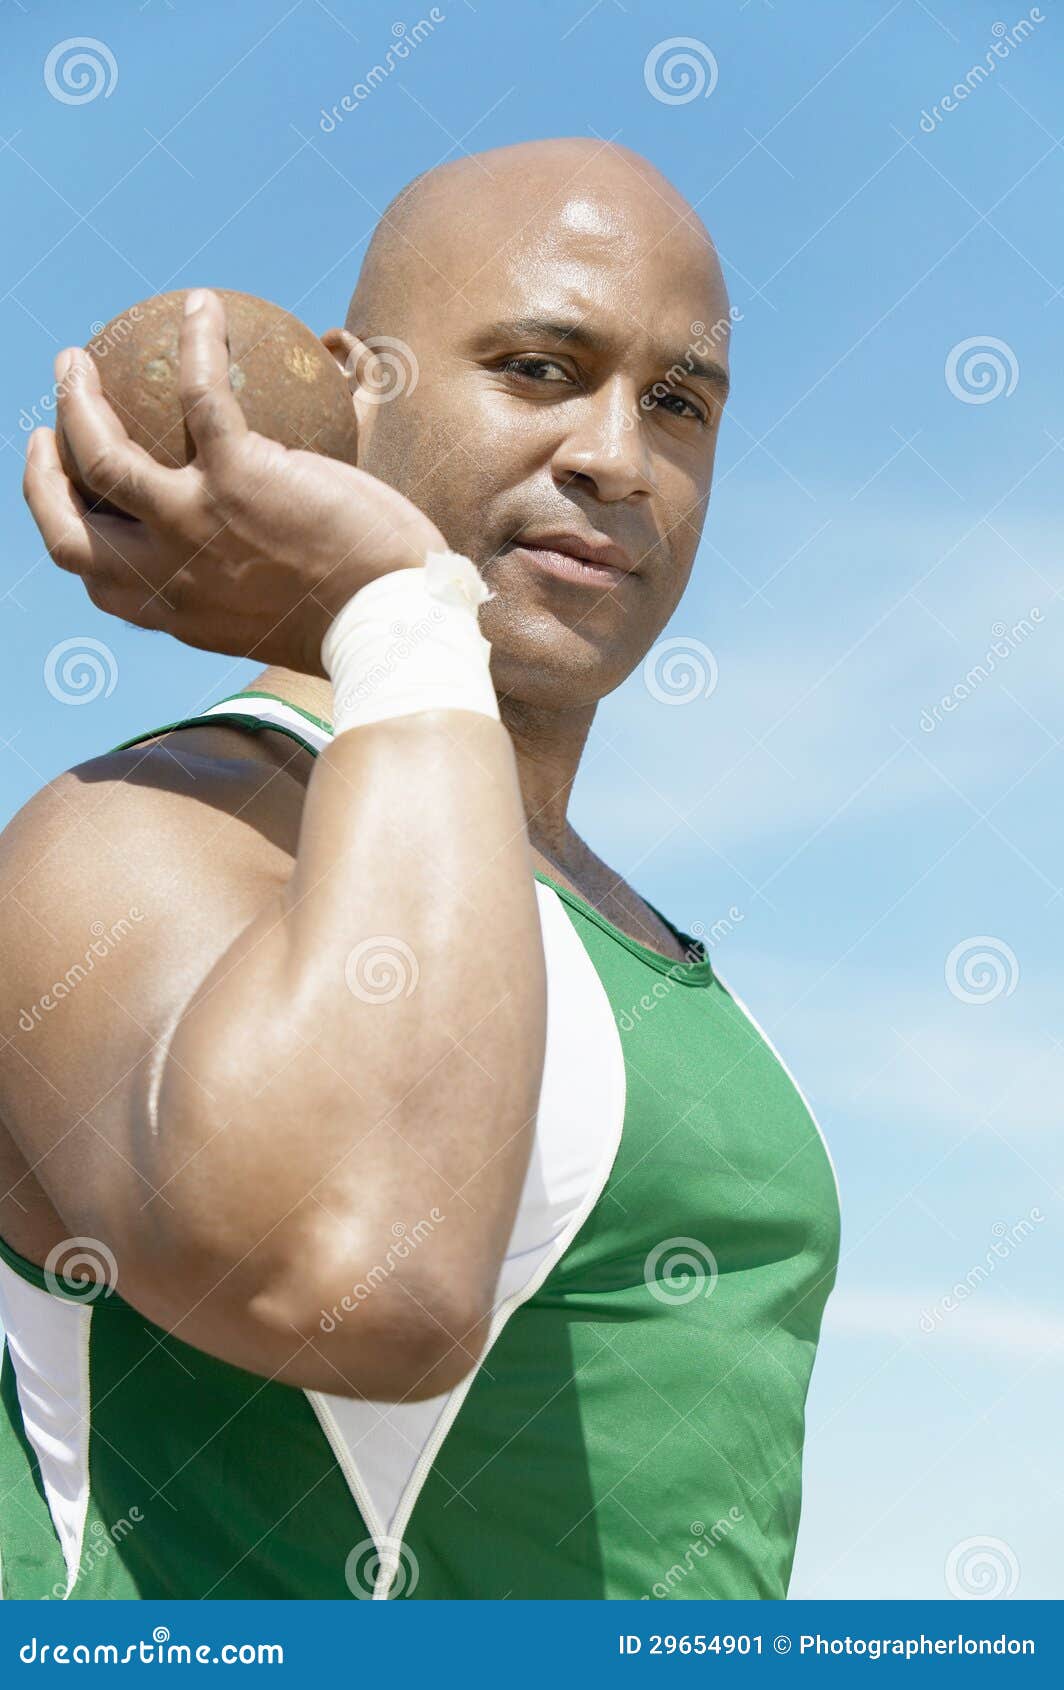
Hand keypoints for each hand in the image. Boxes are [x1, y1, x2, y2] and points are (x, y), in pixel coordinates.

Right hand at [23, 289, 446, 675]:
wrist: (394, 627)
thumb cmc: (359, 624)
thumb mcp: (280, 621)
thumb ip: (247, 589)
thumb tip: (254, 557)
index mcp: (176, 614)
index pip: (100, 581)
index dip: (75, 537)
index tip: (78, 505)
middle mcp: (166, 575)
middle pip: (67, 528)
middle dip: (41, 476)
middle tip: (47, 427)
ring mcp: (193, 523)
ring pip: (101, 452)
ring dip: (77, 399)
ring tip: (78, 359)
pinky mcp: (237, 477)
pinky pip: (199, 392)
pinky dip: (197, 342)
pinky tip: (203, 305)